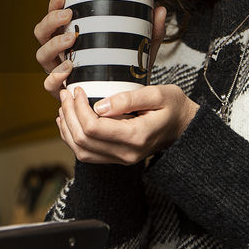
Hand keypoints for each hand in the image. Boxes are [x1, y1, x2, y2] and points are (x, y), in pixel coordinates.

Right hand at [35, 0, 167, 97]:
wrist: (124, 105)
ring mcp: (57, 73)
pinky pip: (49, 84)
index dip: (53, 5)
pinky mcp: (62, 93)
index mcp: (69, 38)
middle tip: (69, 16)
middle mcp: (58, 54)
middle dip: (51, 22)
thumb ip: (150, 32)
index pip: (54, 18)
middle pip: (41, 34)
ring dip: (53, 45)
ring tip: (71, 40)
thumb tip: (161, 9)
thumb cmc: (125, 72)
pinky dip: (55, 76)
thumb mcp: (138, 51)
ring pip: (41, 56)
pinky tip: (68, 70)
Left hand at [56, 84, 198, 164]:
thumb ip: (129, 99)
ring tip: (64, 106)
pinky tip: (68, 121)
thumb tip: (99, 106)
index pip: (94, 128)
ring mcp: (122, 159)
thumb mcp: (158, 94)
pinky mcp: (117, 158)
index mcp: (137, 136)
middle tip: (66, 94)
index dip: (79, 108)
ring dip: (67, 128)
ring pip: (81, 151)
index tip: (78, 90)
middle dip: (69, 115)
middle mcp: (127, 153)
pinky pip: (87, 154)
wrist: (184, 126)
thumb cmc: (173, 106)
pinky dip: (72, 138)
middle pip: (83, 140)